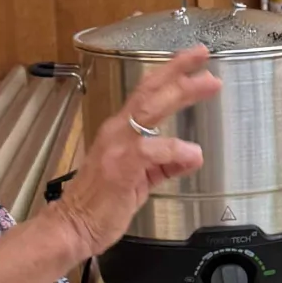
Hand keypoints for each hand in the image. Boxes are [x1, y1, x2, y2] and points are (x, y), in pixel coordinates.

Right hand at [48, 48, 218, 258]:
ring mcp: (117, 148)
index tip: (194, 58)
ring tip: (209, 85)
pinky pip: (150, 150)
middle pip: (149, 91)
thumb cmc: (102, 203)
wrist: (73, 226)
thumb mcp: (142, 180)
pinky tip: (194, 154)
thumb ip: (166, 165)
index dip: (170, 72)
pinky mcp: (120, 168)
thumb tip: (193, 156)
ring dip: (181, 93)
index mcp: (121, 131)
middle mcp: (117, 132)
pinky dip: (175, 149)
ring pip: (150, 109)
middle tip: (203, 56)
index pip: (146, 93)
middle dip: (178, 70)